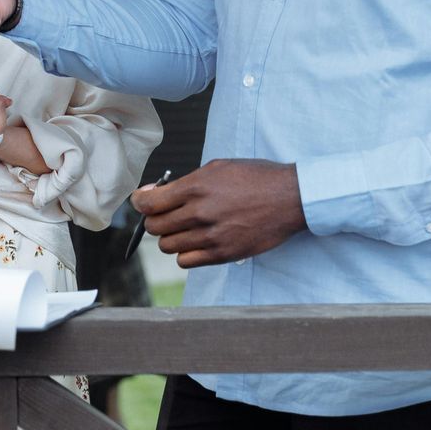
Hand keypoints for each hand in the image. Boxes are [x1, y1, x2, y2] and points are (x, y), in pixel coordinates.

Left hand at [129, 159, 306, 267]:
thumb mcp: (218, 168)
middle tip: (168, 214)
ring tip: (185, 228)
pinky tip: (197, 242)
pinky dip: (186, 253)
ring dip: (171, 237)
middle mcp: (200, 213)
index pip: (148, 204)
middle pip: (154, 227)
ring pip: (167, 246)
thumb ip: (183, 182)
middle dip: (156, 219)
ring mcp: (211, 236)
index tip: (143, 202)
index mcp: (196, 188)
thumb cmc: (255, 178)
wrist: (290, 198)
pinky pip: (185, 261)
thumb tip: (151, 193)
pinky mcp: (223, 254)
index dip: (140, 203)